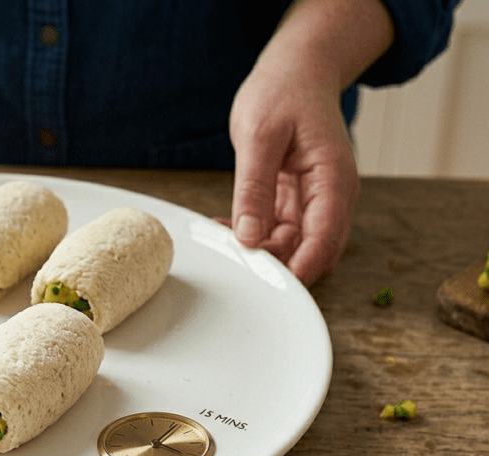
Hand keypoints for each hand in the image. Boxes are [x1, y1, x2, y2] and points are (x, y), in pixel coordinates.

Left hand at [225, 61, 358, 286]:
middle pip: (312, 250)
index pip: (325, 238)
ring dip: (261, 248)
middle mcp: (331, 195)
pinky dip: (254, 233)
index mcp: (334, 179)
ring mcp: (315, 199)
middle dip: (277, 261)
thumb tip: (249, 235)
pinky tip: (226, 225)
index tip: (270, 283)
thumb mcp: (259, 136)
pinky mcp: (296, 199)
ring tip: (222, 234)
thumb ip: (254, 188)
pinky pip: (277, 229)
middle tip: (233, 255)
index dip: (300, 267)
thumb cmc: (283, 92)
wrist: (295, 71)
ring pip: (293, 244)